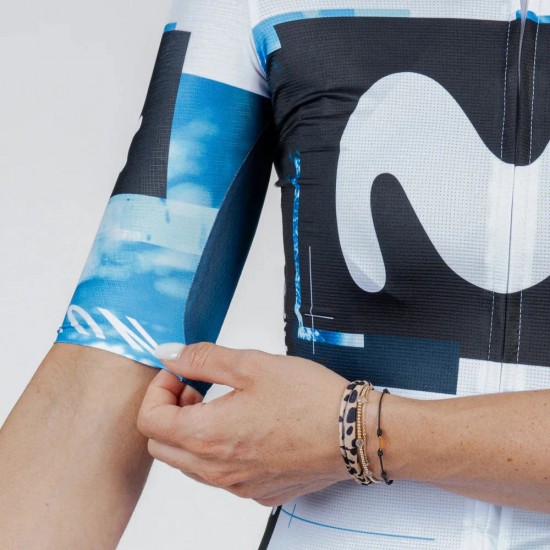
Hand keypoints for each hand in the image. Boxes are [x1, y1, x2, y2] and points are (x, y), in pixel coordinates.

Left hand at [137, 342, 350, 505]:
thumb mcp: (250, 364)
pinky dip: (217, 449)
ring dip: (191, 430)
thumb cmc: (308, 399)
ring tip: (221, 404)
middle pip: (162, 445)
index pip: (149, 421)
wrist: (354, 433)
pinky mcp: (258, 491)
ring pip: (189, 463)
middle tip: (196, 388)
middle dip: (170, 410)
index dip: (158, 389)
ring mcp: (238, 486)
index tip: (179, 373)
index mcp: (207, 437)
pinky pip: (220, 475)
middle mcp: (217, 471)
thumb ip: (202, 359)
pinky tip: (246, 426)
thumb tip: (169, 355)